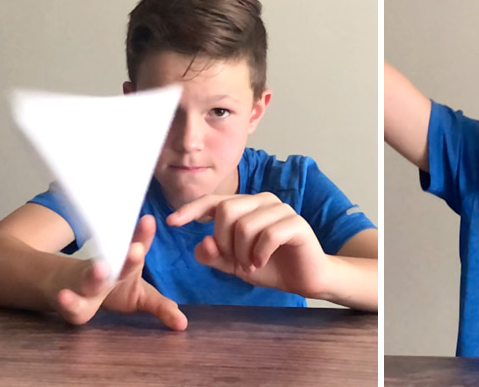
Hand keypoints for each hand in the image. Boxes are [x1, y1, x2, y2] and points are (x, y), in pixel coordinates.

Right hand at [53, 214, 186, 330]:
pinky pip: (70, 301)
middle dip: (128, 257)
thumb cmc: (114, 288)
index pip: (136, 244)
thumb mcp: (140, 295)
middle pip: (118, 262)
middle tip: (138, 249)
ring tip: (101, 267)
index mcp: (126, 263)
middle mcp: (108, 267)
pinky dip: (67, 300)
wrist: (72, 286)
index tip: (149, 220)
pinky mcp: (73, 301)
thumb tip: (183, 324)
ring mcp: (88, 281)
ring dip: (96, 273)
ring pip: (92, 276)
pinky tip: (63, 296)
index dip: (143, 234)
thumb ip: (160, 306)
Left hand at [167, 192, 331, 298]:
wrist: (307, 278)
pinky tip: (261, 263)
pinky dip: (260, 253)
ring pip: (245, 224)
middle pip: (226, 211)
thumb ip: (216, 256)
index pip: (212, 201)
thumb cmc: (270, 266)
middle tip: (235, 262)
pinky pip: (268, 233)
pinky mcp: (295, 222)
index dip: (191, 210)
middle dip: (224, 242)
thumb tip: (200, 243)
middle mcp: (261, 200)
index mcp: (244, 206)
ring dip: (242, 253)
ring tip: (250, 266)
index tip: (171, 222)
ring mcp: (279, 208)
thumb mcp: (235, 265)